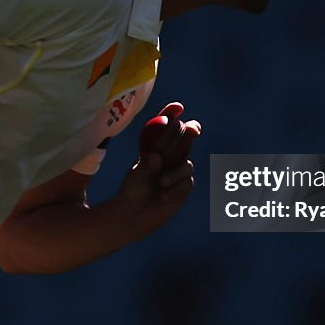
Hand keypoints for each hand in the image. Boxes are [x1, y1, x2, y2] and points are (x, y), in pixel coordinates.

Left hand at [114, 102, 201, 238]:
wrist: (135, 218)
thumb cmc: (131, 193)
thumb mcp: (135, 178)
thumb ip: (146, 167)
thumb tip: (157, 157)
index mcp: (154, 148)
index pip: (164, 127)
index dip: (172, 114)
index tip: (178, 107)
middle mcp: (168, 157)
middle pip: (185, 138)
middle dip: (191, 130)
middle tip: (193, 130)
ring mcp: (177, 171)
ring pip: (187, 164)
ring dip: (176, 173)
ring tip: (162, 182)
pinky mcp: (183, 188)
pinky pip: (187, 182)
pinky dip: (177, 188)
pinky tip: (164, 198)